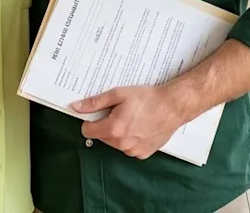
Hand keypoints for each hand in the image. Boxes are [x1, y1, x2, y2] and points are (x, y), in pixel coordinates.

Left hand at [72, 85, 186, 158]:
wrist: (172, 106)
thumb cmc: (147, 98)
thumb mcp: (118, 94)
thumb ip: (95, 102)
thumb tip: (76, 107)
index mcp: (113, 129)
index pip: (87, 131)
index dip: (90, 120)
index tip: (99, 112)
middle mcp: (122, 144)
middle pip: (101, 137)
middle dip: (106, 125)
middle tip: (120, 112)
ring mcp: (133, 151)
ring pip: (114, 143)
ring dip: (118, 133)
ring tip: (132, 119)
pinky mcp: (143, 154)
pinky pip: (128, 148)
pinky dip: (130, 140)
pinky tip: (140, 127)